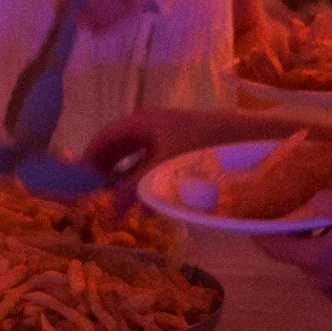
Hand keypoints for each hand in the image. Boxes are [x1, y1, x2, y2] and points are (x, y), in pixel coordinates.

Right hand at [83, 106, 243, 207]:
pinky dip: (151, 185)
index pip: (106, 136)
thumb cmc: (205, 150)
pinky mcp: (191, 151)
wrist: (254, 142)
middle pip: (122, 147)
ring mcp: (174, 138)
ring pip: (141, 160)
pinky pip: (160, 167)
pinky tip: (153, 208)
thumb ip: (135, 188)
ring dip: (130, 183)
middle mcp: (157, 126)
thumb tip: (110, 209)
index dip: (89, 157)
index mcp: (145, 122)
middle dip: (108, 172)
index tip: (77, 181)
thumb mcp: (164, 170)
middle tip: (95, 197)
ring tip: (122, 209)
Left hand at [254, 191, 331, 305]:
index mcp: (316, 260)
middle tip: (317, 217)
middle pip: (299, 257)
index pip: (275, 249)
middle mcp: (319, 282)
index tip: (252, 223)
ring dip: (322, 250)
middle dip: (303, 237)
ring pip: (317, 267)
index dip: (261, 234)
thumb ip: (323, 201)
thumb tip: (312, 204)